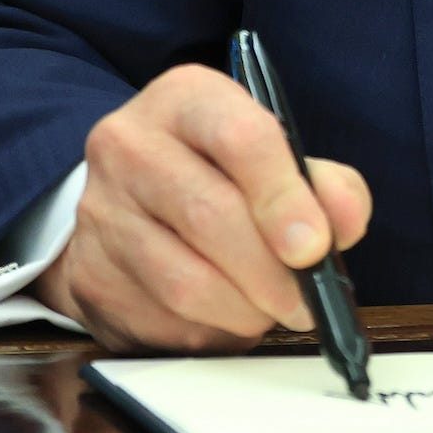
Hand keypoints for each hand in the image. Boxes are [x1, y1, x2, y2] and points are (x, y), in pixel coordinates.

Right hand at [36, 64, 371, 354]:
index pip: (240, 139)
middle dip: (272, 272)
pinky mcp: (88, 275)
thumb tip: (344, 224)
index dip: (284, 198)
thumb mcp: (277, 156)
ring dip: (244, 311)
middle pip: (209, 215)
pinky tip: (226, 319)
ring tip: (270, 310)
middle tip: (308, 302)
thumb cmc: (223, 174)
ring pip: (183, 281)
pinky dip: (208, 332)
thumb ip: (325, 185)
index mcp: (186, 99)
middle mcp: (130, 144)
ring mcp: (101, 212)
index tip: (317, 247)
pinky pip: (160, 321)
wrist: (132, 198)